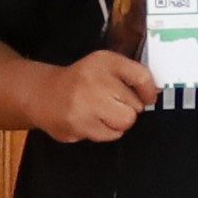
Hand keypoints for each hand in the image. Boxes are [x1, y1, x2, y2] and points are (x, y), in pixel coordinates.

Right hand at [29, 50, 160, 141]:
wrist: (43, 94)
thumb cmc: (80, 82)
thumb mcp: (104, 67)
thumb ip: (130, 77)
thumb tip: (155, 94)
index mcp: (104, 61)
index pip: (141, 76)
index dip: (149, 91)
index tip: (149, 97)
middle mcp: (94, 80)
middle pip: (135, 106)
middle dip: (127, 108)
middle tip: (110, 104)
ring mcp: (84, 104)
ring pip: (124, 122)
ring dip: (117, 122)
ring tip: (101, 114)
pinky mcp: (78, 124)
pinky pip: (110, 135)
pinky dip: (104, 132)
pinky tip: (90, 121)